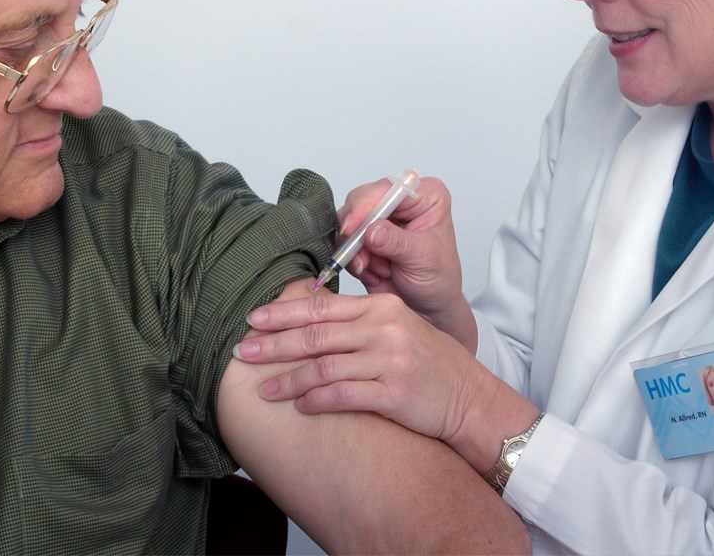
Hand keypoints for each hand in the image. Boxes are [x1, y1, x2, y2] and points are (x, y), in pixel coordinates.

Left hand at [234, 290, 489, 447]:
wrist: (469, 397)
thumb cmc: (430, 363)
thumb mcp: (397, 327)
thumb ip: (359, 320)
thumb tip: (311, 312)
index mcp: (381, 307)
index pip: (322, 306)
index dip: (284, 313)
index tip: (254, 319)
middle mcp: (384, 328)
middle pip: (316, 334)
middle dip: (274, 344)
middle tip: (243, 351)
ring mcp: (390, 360)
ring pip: (324, 366)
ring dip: (289, 379)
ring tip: (265, 390)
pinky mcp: (395, 393)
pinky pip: (344, 396)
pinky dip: (317, 401)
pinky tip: (300, 407)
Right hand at [339, 176, 474, 349]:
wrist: (427, 307)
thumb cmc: (438, 279)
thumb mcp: (423, 259)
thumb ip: (397, 243)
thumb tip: (372, 231)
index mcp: (426, 196)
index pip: (390, 188)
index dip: (368, 205)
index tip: (353, 228)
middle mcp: (400, 201)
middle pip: (362, 199)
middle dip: (357, 231)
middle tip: (360, 256)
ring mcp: (379, 217)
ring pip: (348, 220)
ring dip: (355, 249)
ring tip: (374, 269)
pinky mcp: (362, 235)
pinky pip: (343, 240)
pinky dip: (352, 259)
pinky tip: (372, 272)